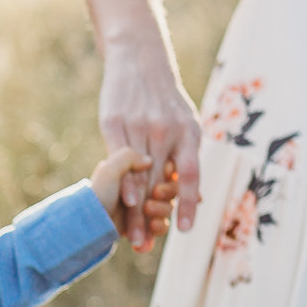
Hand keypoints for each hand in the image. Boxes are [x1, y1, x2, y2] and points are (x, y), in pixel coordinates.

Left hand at [91, 149, 179, 253]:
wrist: (89, 224)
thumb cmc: (98, 195)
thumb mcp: (109, 169)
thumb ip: (128, 157)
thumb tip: (149, 160)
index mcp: (133, 171)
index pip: (163, 168)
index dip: (168, 174)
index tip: (163, 176)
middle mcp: (140, 188)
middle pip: (170, 189)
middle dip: (166, 195)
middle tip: (153, 198)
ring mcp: (143, 207)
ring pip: (168, 207)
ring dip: (162, 212)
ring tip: (147, 212)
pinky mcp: (143, 226)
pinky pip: (161, 226)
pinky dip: (158, 229)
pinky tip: (152, 226)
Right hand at [100, 43, 204, 232]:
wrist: (139, 60)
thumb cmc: (165, 101)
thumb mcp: (185, 123)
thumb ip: (186, 157)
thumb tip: (193, 197)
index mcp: (189, 133)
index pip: (190, 175)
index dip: (187, 203)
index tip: (183, 229)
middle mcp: (167, 130)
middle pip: (158, 183)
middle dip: (150, 218)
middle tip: (144, 246)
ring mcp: (140, 125)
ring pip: (137, 175)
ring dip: (133, 210)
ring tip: (129, 236)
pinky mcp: (114, 121)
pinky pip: (117, 158)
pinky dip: (121, 182)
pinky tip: (120, 202)